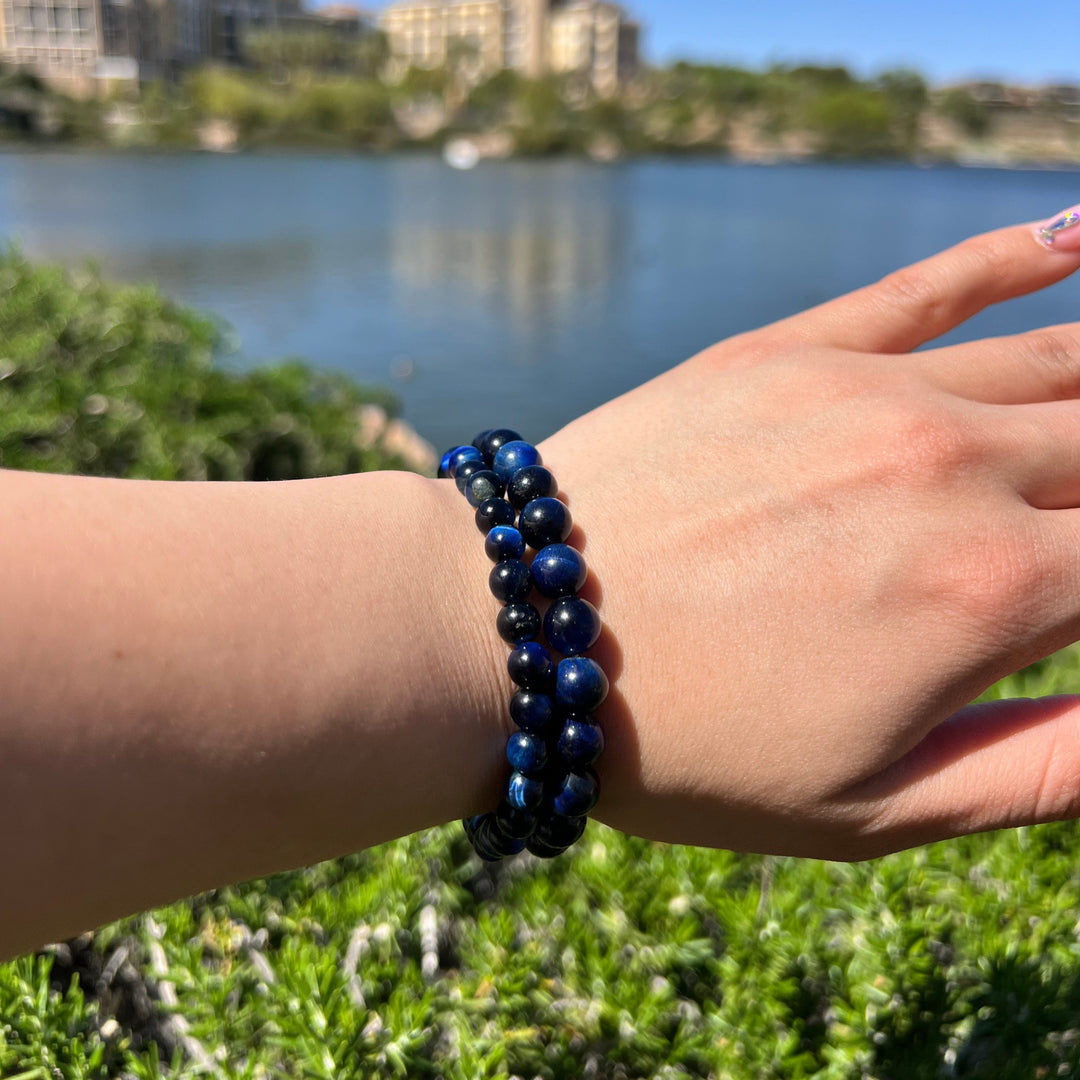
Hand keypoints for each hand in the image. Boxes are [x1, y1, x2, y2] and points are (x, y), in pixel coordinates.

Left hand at [533, 207, 1079, 858]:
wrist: (509, 635)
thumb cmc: (685, 744)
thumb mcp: (875, 808)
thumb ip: (1048, 767)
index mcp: (995, 593)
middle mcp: (956, 468)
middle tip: (1078, 520)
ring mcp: (871, 393)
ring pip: (1058, 360)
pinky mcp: (789, 350)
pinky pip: (932, 287)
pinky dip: (1023, 257)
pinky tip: (1075, 241)